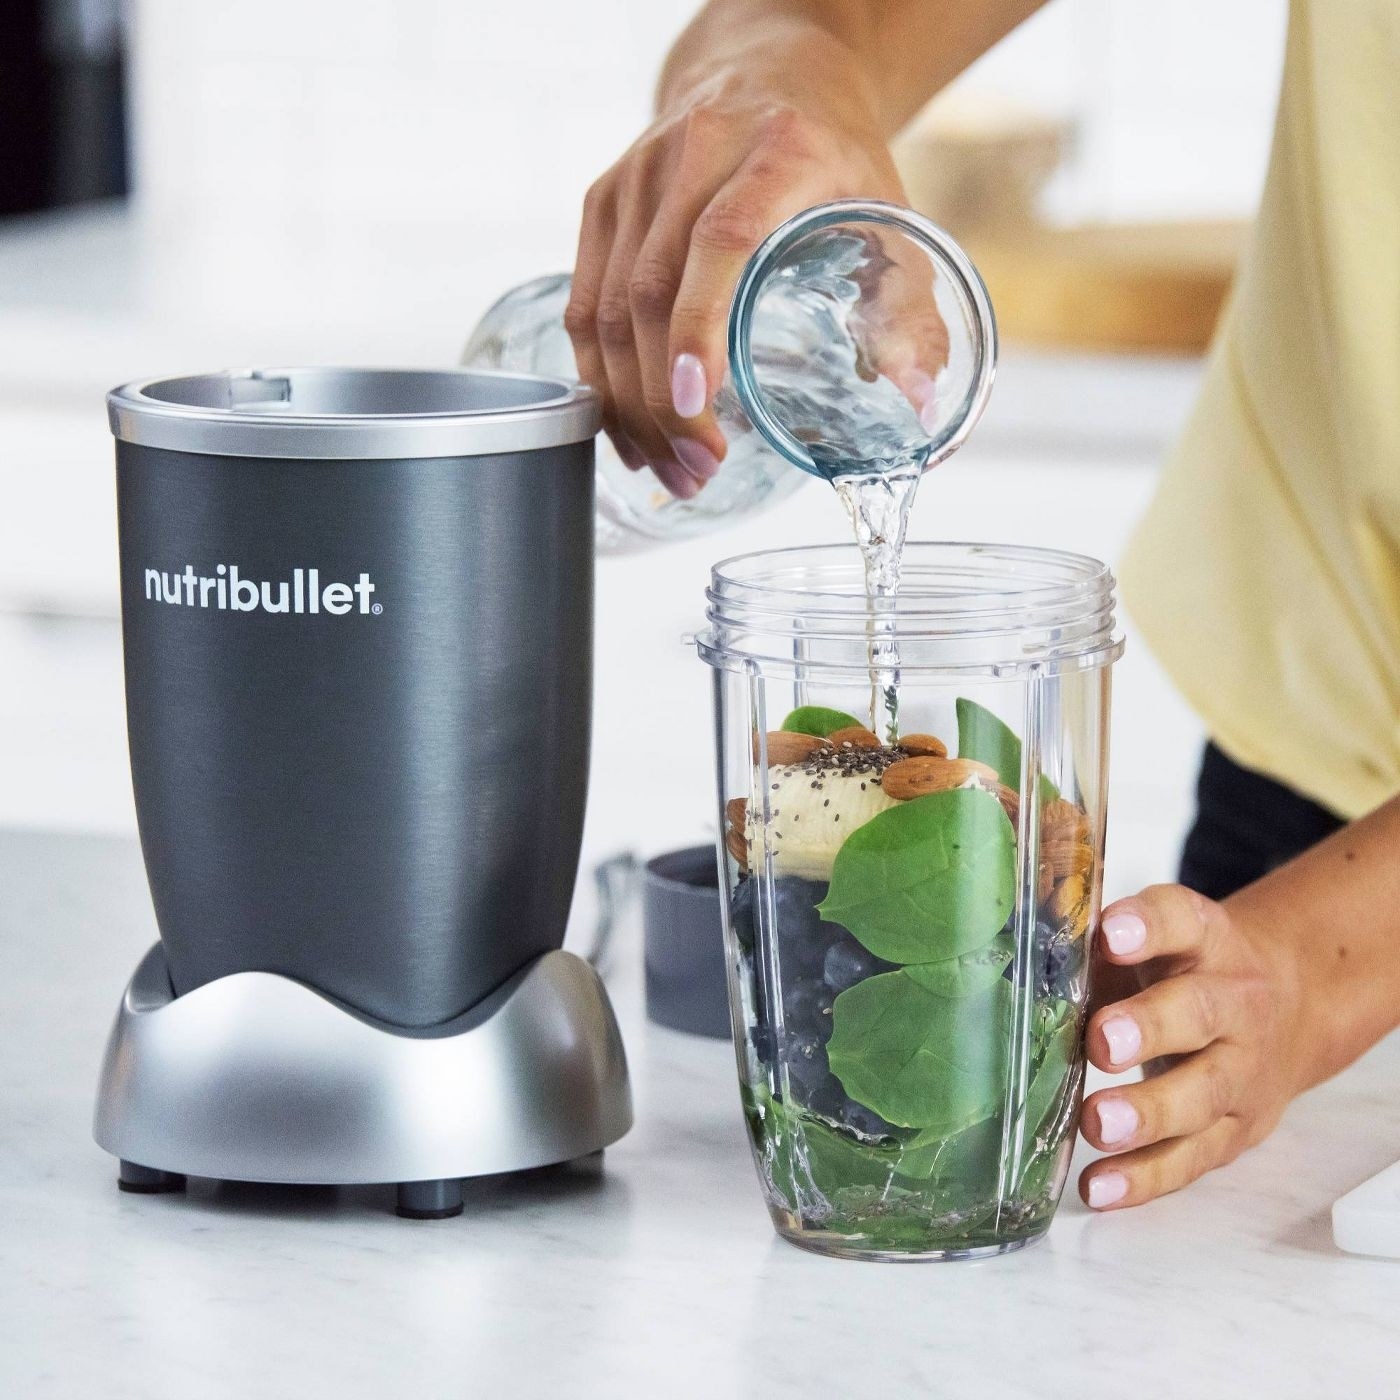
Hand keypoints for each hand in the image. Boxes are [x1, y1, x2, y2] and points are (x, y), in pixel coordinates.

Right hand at [565, 37, 937, 497]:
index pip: (720, 242)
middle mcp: (692, 154)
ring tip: (666, 470)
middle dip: (663, 400)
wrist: (768, 72)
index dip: (699, 326)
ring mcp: (636, 177)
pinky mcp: (602, 201)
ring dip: (627, 405)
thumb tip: (920, 405)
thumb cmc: (832, 156)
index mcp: (775, 151)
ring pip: (603, 307)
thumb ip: (908, 310)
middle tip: (696, 472)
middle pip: (648, 291)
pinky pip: (583, 304)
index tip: (697, 402)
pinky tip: (628, 430)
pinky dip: (599, 378)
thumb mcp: (888, 216)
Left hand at [1077, 884, 1306, 1209]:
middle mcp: (1234, 1004)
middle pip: (1198, 1015)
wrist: (1288, 1009)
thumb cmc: (1183, 971)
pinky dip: (1144, 1178)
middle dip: (1150, 1030)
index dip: (1147, 927)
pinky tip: (1099, 1187)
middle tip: (1102, 1042)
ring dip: (1148, 1114)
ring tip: (1098, 1124)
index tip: (1111, 934)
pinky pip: (1192, 1159)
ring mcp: (1242, 1072)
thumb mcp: (1149, 941)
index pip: (1181, 922)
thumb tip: (1014, 949)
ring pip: (1202, 1096)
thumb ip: (1090, 945)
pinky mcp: (1237, 1132)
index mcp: (1207, 941)